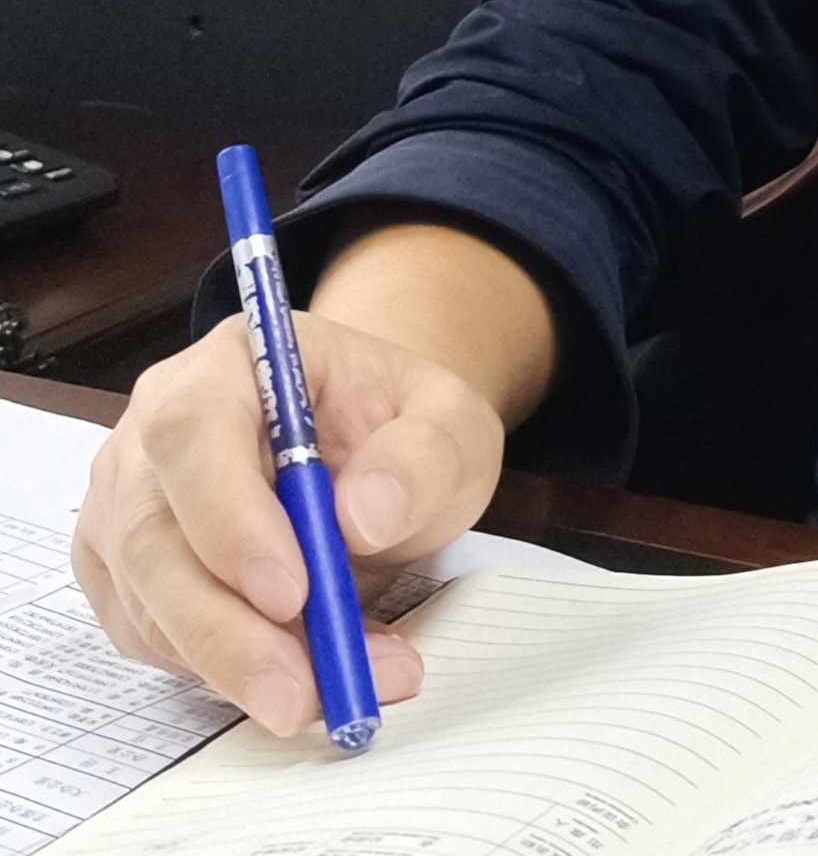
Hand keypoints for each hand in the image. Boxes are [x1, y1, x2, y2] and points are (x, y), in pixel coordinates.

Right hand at [70, 311, 506, 735]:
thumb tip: (365, 513)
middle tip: (300, 693)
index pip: (193, 431)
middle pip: (152, 537)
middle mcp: (155, 432)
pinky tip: (300, 675)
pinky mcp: (127, 577)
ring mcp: (129, 506)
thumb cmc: (404, 430)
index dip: (229, 517)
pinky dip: (223, 674)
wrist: (380, 455)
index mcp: (232, 364)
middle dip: (225, 629)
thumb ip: (422, 456)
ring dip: (233, 665)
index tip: (292, 592)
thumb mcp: (450, 425)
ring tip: (333, 689)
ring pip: (147, 603)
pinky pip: (154, 640)